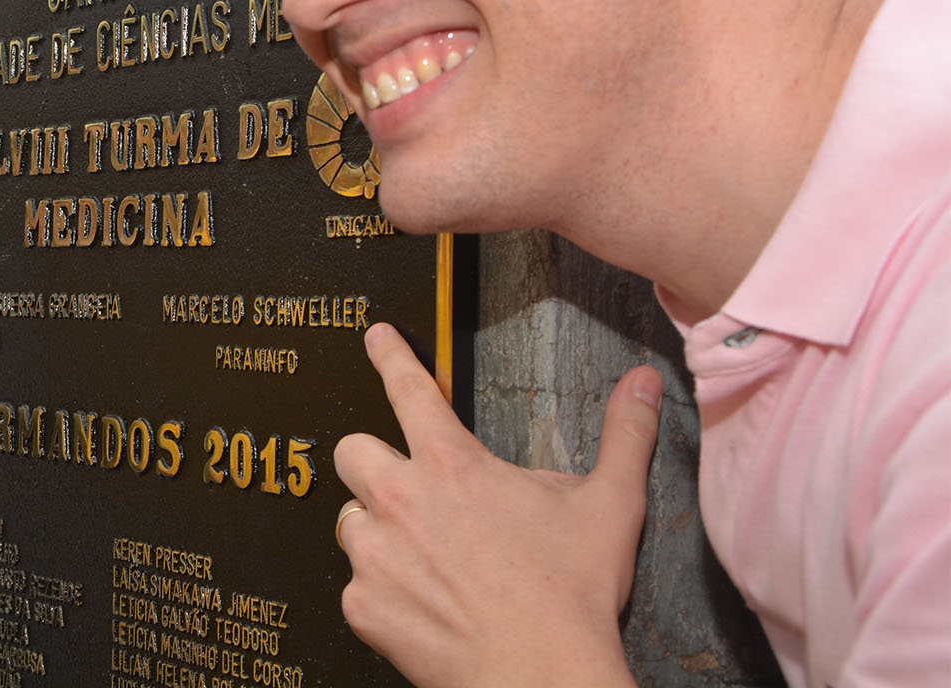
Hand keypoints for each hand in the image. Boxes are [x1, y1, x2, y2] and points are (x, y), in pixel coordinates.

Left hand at [333, 323, 660, 687]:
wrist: (543, 677)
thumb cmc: (572, 596)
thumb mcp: (611, 507)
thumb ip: (624, 436)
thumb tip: (641, 382)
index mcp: (451, 465)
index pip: (409, 388)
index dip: (390, 354)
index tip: (375, 336)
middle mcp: (401, 499)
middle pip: (352, 451)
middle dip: (373, 463)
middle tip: (408, 492)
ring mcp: (375, 555)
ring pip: (350, 521)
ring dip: (377, 533)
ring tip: (428, 561)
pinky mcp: (363, 605)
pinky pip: (356, 587)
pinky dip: (382, 595)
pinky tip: (424, 607)